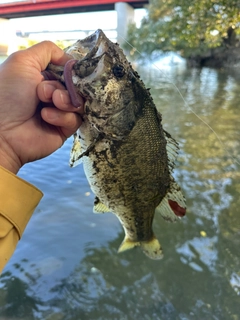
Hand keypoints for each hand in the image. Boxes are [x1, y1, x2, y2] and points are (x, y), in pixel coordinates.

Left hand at [0, 41, 83, 173]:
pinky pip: (76, 119)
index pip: (70, 70)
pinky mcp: (65, 129)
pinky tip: (46, 117)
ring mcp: (61, 112)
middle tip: (45, 92)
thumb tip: (69, 59)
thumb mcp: (23, 61)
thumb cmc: (8, 94)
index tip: (68, 72)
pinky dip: (62, 116)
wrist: (3, 130)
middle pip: (77, 86)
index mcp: (45, 77)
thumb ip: (47, 50)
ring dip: (64, 100)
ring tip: (49, 103)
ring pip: (80, 102)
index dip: (71, 71)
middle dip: (65, 86)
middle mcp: (54, 94)